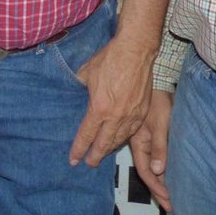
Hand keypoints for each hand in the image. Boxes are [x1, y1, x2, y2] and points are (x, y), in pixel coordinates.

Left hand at [68, 34, 154, 167]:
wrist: (135, 51)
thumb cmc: (109, 59)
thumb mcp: (86, 72)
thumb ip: (80, 87)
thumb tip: (75, 91)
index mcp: (99, 108)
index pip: (86, 135)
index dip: (79, 149)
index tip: (73, 159)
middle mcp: (115, 116)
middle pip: (104, 144)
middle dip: (95, 156)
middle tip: (89, 163)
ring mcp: (131, 115)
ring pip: (120, 139)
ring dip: (110, 148)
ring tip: (103, 152)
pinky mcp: (142, 110)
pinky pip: (132, 131)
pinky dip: (124, 138)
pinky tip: (120, 139)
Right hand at [129, 88, 173, 210]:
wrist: (156, 82)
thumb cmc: (158, 100)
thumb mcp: (160, 123)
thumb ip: (159, 145)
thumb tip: (157, 170)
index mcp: (139, 142)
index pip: (146, 171)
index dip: (156, 187)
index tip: (167, 200)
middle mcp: (141, 144)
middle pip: (148, 172)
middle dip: (158, 190)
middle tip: (170, 205)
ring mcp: (146, 140)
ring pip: (152, 166)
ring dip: (160, 181)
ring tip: (171, 195)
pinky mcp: (153, 135)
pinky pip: (156, 157)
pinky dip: (162, 168)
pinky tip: (168, 174)